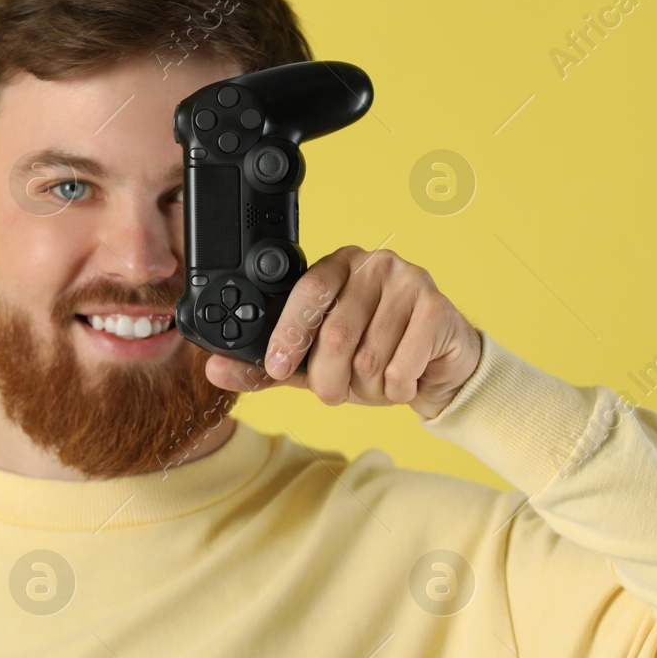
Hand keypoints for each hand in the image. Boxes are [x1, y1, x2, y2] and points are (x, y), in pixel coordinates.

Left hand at [204, 245, 482, 419]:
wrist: (440, 369)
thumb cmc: (376, 357)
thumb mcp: (314, 363)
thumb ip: (269, 367)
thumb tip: (216, 370)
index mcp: (338, 266)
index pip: (307, 291)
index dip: (290, 333)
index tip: (278, 367)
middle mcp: (374, 264)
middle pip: (336, 333)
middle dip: (328, 379)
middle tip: (334, 393)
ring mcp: (411, 281)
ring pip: (369, 357)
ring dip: (368, 388)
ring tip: (378, 382)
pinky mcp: (438, 308)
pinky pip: (402, 366)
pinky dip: (397, 389)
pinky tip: (405, 379)